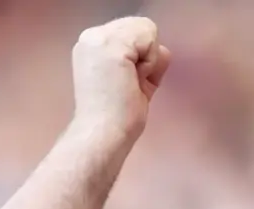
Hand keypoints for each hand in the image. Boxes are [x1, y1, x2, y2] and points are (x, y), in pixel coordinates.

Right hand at [71, 17, 170, 140]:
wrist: (102, 135)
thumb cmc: (117, 118)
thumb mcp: (137, 82)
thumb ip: (147, 63)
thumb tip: (163, 50)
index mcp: (92, 46)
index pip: (134, 33)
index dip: (140, 59)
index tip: (126, 85)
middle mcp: (90, 36)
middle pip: (141, 27)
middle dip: (144, 57)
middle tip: (128, 86)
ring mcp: (98, 38)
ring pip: (146, 30)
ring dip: (147, 60)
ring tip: (129, 84)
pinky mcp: (110, 45)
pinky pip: (149, 38)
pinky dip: (150, 62)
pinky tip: (133, 80)